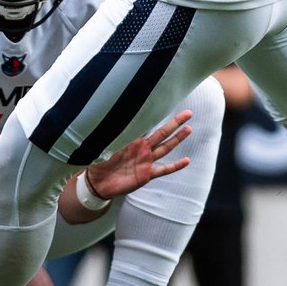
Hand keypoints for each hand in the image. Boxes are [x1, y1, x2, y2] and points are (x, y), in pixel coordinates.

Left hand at [81, 110, 196, 201]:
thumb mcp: (100, 145)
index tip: (166, 102)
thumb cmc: (98, 162)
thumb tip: (104, 116)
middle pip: (162, 133)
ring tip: (188, 129)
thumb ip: (107, 133)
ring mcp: (145, 161)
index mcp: (132, 139)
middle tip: (188, 113)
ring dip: (177, 139)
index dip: (155, 114)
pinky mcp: (146, 175)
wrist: (97, 183)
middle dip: (175, 123)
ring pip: (165, 148)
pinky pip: (163, 170)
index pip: (146, 124)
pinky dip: (175, 166)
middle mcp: (142, 148)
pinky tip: (186, 160)